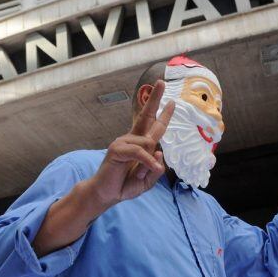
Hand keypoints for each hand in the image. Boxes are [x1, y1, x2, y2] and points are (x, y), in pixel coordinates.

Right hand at [88, 80, 174, 207]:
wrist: (106, 194)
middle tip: (161, 82)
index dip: (163, 114)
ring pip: (149, 144)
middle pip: (146, 116)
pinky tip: (149, 169)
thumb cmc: (125, 185)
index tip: (171, 102)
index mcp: (140, 145)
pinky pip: (140, 151)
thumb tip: (159, 150)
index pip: (153, 126)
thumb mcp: (147, 181)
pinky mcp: (117, 148)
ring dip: (148, 163)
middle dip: (155, 99)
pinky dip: (147, 161)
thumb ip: (156, 169)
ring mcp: (123, 141)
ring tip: (137, 174)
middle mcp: (132, 139)